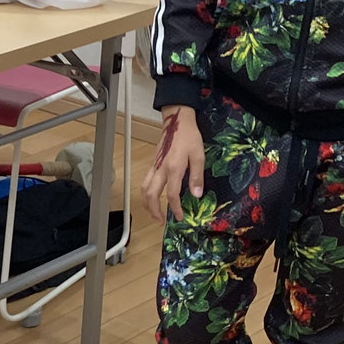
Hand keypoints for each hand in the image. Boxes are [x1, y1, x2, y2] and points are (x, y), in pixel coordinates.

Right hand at [142, 108, 205, 222]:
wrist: (176, 121)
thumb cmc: (189, 137)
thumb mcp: (198, 155)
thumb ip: (196, 176)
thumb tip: (196, 195)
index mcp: (173, 168)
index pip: (171, 194)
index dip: (175, 208)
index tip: (180, 217)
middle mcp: (160, 169)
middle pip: (151, 195)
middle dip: (154, 211)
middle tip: (160, 222)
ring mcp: (154, 166)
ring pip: (144, 189)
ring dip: (147, 204)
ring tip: (154, 214)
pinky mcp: (152, 164)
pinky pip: (145, 182)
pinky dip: (146, 194)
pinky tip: (152, 198)